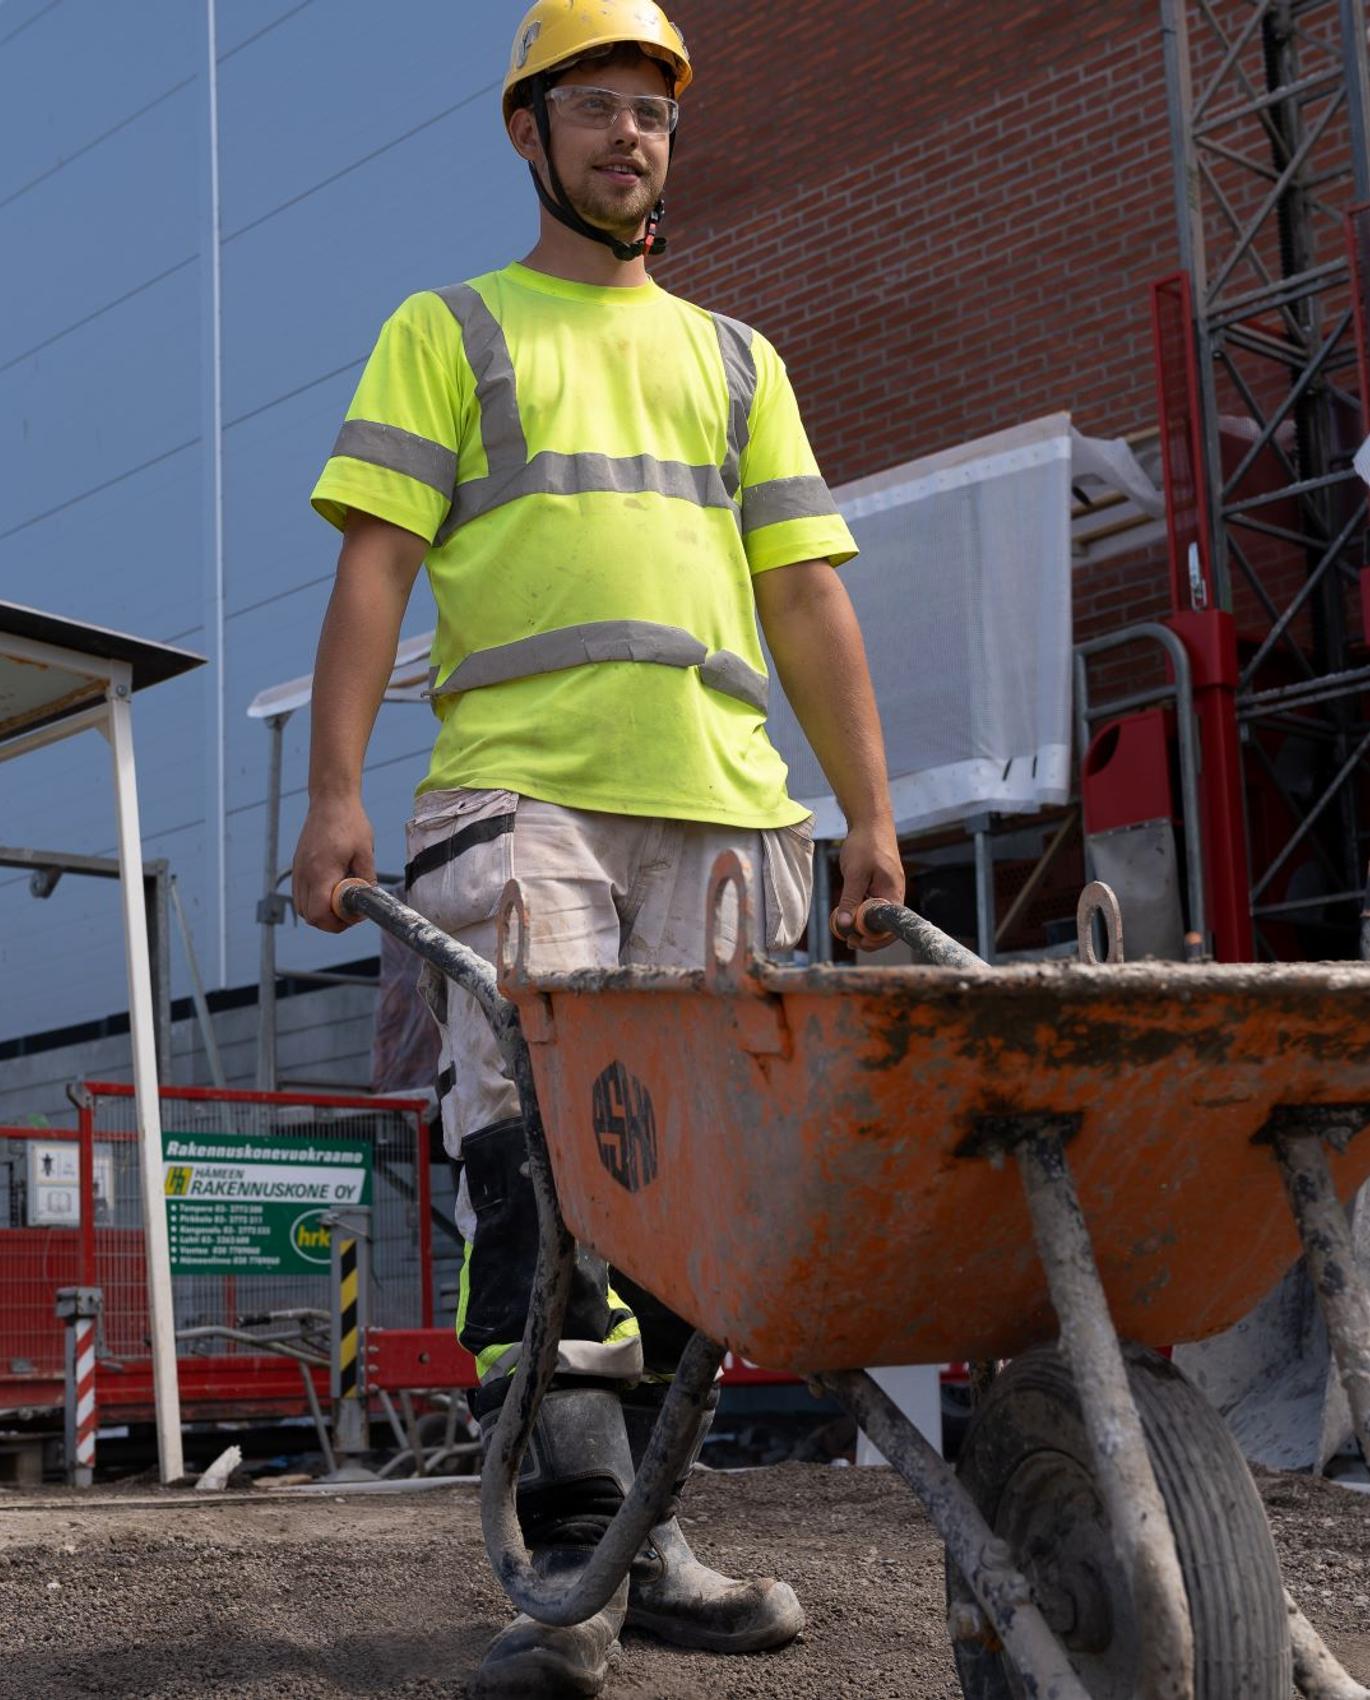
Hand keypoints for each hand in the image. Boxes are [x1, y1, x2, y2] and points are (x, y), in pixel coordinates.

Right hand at [292, 794, 375, 932]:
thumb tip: (369, 898)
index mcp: (322, 872)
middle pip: (309, 916)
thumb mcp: (365, 852)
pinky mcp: (297, 865)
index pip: (319, 914)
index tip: (354, 915)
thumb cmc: (350, 822)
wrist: (331, 800)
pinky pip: (300, 894)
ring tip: (341, 902)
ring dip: (320, 912)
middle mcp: (305, 874)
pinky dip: (313, 900)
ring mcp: (298, 870)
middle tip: (350, 913)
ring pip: (302, 907)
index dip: (337, 923)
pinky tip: (331, 890)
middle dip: (330, 921)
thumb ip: (367, 878)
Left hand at [831, 817, 903, 951]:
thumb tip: (845, 926)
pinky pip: (870, 905)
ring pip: (875, 916)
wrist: (870, 821)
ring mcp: (886, 891)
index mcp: (894, 894)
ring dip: (860, 924)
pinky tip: (846, 912)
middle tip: (846, 939)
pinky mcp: (877, 886)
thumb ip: (850, 900)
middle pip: (883, 926)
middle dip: (865, 936)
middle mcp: (893, 895)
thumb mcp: (855, 873)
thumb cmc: (866, 844)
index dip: (875, 941)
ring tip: (842, 928)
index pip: (890, 929)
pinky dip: (859, 911)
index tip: (856, 942)